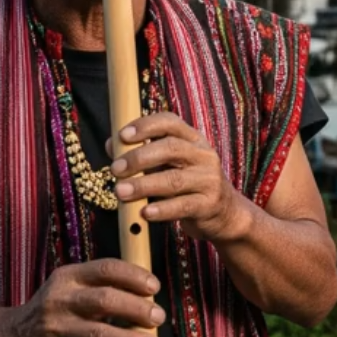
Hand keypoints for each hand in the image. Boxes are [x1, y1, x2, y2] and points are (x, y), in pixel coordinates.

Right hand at [2, 258, 163, 336]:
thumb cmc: (55, 309)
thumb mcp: (71, 286)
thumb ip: (103, 285)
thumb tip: (149, 293)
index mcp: (69, 277)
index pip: (106, 269)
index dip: (134, 276)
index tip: (155, 287)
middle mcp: (61, 301)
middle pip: (105, 300)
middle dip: (136, 309)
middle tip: (159, 317)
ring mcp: (56, 331)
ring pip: (98, 334)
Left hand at [110, 111, 241, 242]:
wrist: (224, 212)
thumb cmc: (188, 184)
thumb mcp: (169, 165)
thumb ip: (143, 154)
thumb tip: (112, 145)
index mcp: (192, 139)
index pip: (170, 123)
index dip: (146, 126)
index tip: (123, 135)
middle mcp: (203, 155)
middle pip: (171, 148)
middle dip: (139, 157)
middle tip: (115, 169)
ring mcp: (208, 180)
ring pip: (174, 179)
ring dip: (144, 185)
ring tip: (120, 192)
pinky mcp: (209, 204)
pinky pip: (183, 206)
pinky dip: (162, 209)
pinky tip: (145, 213)